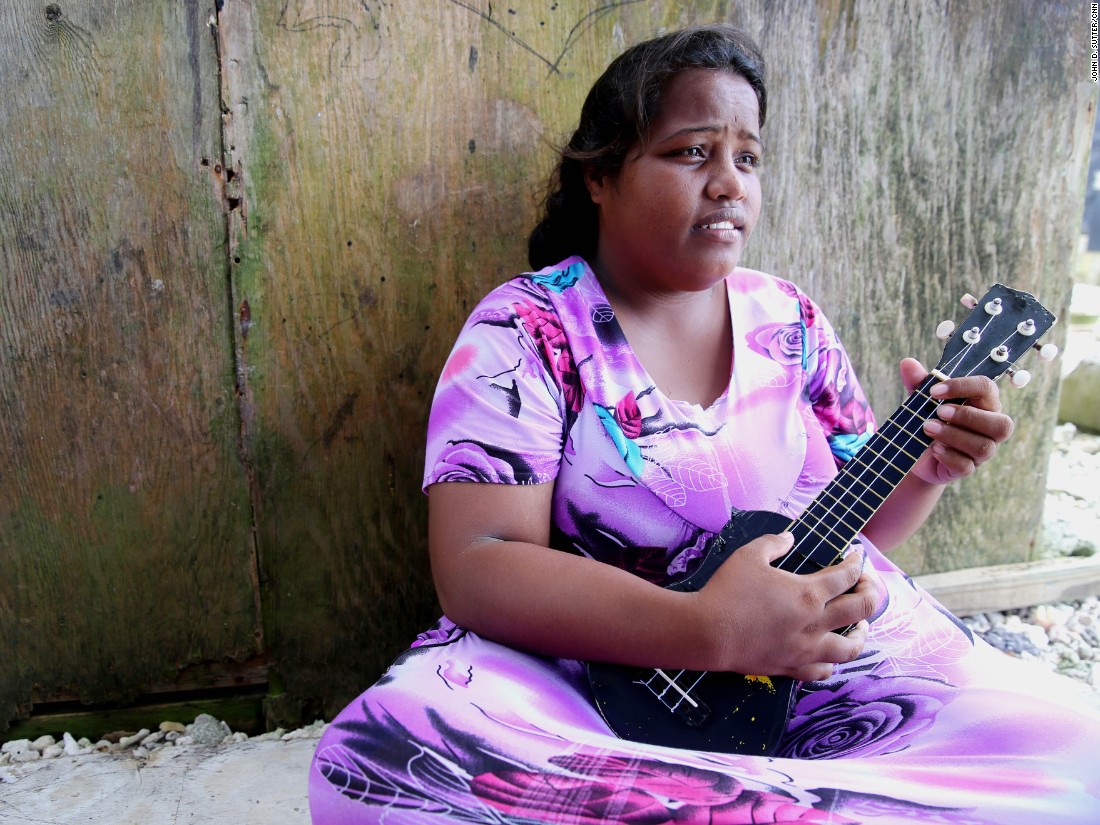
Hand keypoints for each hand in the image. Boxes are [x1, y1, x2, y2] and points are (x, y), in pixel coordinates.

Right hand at [695, 532, 878, 681]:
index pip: (847, 576)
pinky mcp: (791, 667)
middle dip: (871, 592)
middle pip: (861, 609)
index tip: (858, 556)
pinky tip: (829, 653)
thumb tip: (790, 536)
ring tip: (861, 625)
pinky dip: (832, 662)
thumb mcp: (748, 555)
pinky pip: (823, 670)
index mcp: (808, 593)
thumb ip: (773, 542)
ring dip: (861, 634)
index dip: (858, 563)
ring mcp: (805, 649)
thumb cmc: (727, 591)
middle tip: (866, 585)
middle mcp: (814, 623)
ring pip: (851, 648)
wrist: (707, 632)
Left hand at [900, 357, 1014, 484]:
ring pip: (984, 446)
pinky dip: (948, 456)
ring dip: (954, 436)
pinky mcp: (968, 468)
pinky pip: (966, 466)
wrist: (916, 452)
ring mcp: (982, 451)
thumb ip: (918, 382)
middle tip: (938, 411)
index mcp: (984, 403)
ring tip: (928, 428)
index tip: (934, 391)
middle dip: (968, 416)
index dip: (963, 387)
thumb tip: (907, 363)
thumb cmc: (929, 417)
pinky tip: (933, 448)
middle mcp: (990, 427)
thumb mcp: (921, 399)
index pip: (987, 388)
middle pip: (1001, 424)